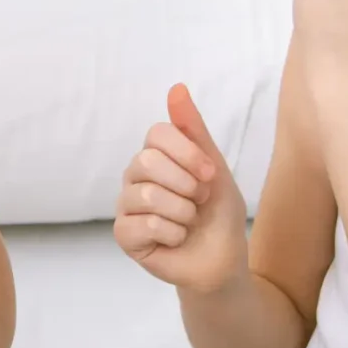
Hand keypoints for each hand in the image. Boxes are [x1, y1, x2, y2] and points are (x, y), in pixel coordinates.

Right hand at [113, 83, 247, 291]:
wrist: (222, 260)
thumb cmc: (218, 213)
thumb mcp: (214, 166)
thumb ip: (193, 129)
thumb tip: (176, 87)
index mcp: (155, 155)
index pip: (158, 133)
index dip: (188, 153)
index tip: (211, 174)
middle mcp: (135, 176)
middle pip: (148, 161)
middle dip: (187, 185)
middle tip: (199, 201)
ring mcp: (126, 205)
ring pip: (148, 195)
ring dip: (183, 213)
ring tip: (189, 222)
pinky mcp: (124, 234)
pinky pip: (143, 224)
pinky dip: (172, 233)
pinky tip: (176, 239)